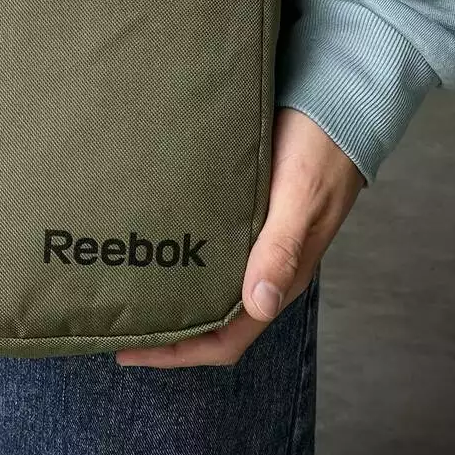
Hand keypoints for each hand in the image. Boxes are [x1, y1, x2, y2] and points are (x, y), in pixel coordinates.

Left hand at [115, 108, 364, 367]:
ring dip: (174, 293)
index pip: (227, 338)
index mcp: (281, 276)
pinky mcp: (248, 210)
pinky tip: (157, 238)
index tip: (129, 352)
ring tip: (128, 284)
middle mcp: (266, 265)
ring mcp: (257, 238)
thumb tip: (260, 306)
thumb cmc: (322, 150)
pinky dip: (184, 255)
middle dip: (167, 329)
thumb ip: (281, 250)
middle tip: (116, 321)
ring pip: (210, 284)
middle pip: (212, 318)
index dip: (179, 352)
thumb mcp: (300, 198)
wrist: (338, 103)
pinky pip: (212, 247)